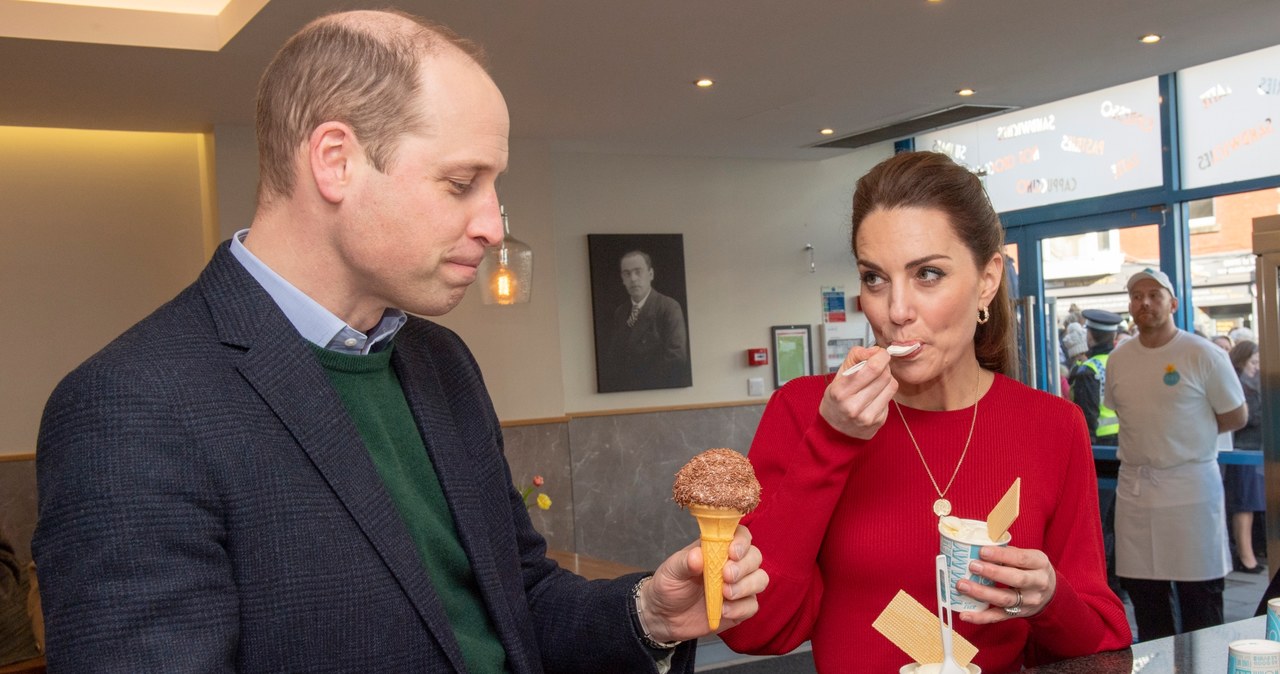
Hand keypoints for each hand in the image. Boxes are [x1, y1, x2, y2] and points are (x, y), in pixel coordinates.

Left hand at [639, 525, 768, 641]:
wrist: (665, 617)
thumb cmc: (669, 586)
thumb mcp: (671, 571)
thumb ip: (684, 562)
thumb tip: (697, 555)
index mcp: (717, 548)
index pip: (741, 535)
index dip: (742, 541)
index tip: (732, 552)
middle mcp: (732, 564)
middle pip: (755, 556)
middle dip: (744, 566)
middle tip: (726, 576)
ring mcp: (739, 586)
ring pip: (760, 579)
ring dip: (746, 586)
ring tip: (725, 594)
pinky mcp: (740, 608)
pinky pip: (752, 605)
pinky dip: (740, 608)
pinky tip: (723, 610)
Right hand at [820, 346, 897, 439]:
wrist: (835, 431)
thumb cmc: (836, 400)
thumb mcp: (838, 375)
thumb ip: (855, 357)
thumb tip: (875, 350)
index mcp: (841, 391)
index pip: (873, 367)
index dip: (881, 356)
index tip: (879, 354)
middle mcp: (854, 406)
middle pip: (885, 375)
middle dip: (883, 366)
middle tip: (876, 367)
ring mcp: (868, 416)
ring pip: (892, 385)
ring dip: (886, 379)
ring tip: (875, 381)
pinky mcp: (879, 421)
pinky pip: (891, 398)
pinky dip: (885, 393)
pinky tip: (874, 396)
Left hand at [956, 544, 1056, 623]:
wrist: (1050, 593)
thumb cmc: (1032, 569)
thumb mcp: (1029, 556)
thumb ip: (1008, 552)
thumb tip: (980, 545)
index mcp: (1040, 564)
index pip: (1021, 559)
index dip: (1001, 555)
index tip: (982, 551)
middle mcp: (1037, 584)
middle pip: (1016, 579)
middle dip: (992, 573)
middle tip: (972, 566)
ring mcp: (1028, 601)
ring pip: (1005, 599)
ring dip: (981, 593)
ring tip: (962, 585)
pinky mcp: (1017, 614)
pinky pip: (998, 617)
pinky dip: (980, 617)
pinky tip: (964, 614)